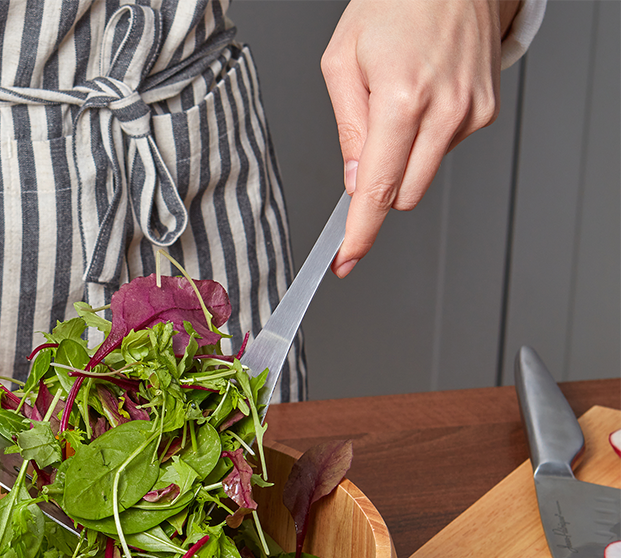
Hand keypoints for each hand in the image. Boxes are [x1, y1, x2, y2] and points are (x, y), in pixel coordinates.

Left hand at [320, 0, 521, 275]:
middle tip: (366, 149)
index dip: (360, 231)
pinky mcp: (486, 112)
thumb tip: (354, 181)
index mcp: (403, 99)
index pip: (378, 189)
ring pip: (423, 175)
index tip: (347, 259)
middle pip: (403, 195)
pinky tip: (424, 97)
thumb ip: (347, 128)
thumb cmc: (396, 4)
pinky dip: (426, 137)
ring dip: (404, 157)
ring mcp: (471, 114)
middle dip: (379, 187)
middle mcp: (444, 111)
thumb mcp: (343, 61)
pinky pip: (443, 150)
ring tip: (400, 102)